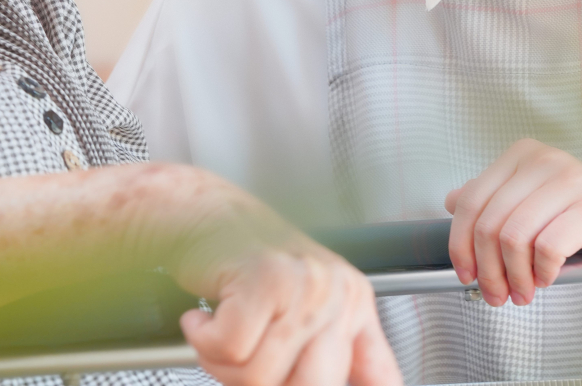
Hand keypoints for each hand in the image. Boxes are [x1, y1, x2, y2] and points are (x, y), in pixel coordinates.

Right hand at [165, 178, 399, 385]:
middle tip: (241, 356)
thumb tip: (331, 385)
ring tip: (218, 330)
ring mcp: (304, 284)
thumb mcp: (300, 308)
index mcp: (354, 302)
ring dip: (222, 363)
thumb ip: (323, 352)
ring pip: (260, 376)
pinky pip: (231, 350)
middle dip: (260, 383)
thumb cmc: (242, 261)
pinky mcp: (265, 279)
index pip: (380, 376)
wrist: (201, 212)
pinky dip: (204, 341)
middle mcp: (337, 292)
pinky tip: (203, 319)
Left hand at [445, 138, 581, 307]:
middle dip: (487, 269)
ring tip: (523, 293)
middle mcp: (544, 159)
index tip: (465, 274)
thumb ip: (496, 200)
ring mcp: (570, 179)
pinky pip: (547, 247)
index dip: (460, 244)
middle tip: (496, 295)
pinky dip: (542, 272)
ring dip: (514, 277)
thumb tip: (452, 201)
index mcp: (523, 154)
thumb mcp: (537, 207)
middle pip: (488, 222)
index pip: (470, 200)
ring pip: (513, 236)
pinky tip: (549, 278)